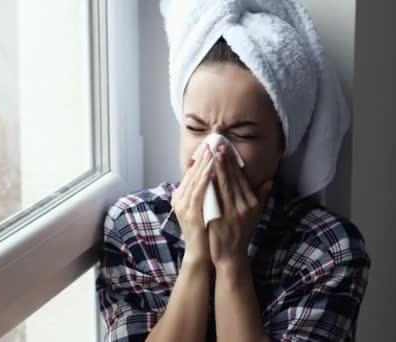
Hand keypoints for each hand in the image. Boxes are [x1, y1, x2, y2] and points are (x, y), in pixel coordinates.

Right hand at [171, 144, 214, 265]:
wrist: (201, 253)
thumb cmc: (205, 230)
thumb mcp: (204, 207)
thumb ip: (207, 192)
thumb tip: (215, 176)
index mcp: (182, 196)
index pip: (192, 173)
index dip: (202, 159)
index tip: (211, 146)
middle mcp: (180, 199)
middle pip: (192, 174)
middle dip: (203, 158)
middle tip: (212, 142)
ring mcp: (183, 207)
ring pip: (194, 181)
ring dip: (204, 166)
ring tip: (212, 152)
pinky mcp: (190, 214)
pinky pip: (197, 195)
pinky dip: (203, 182)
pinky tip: (210, 172)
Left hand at [208, 146, 272, 269]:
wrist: (231, 254)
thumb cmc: (242, 232)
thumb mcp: (255, 215)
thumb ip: (261, 197)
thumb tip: (269, 181)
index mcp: (251, 204)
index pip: (241, 179)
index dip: (233, 164)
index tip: (227, 150)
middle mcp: (243, 207)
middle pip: (232, 180)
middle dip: (225, 162)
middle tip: (218, 146)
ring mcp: (230, 214)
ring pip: (223, 187)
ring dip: (217, 170)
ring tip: (212, 155)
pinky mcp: (219, 219)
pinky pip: (213, 199)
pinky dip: (210, 186)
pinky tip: (205, 176)